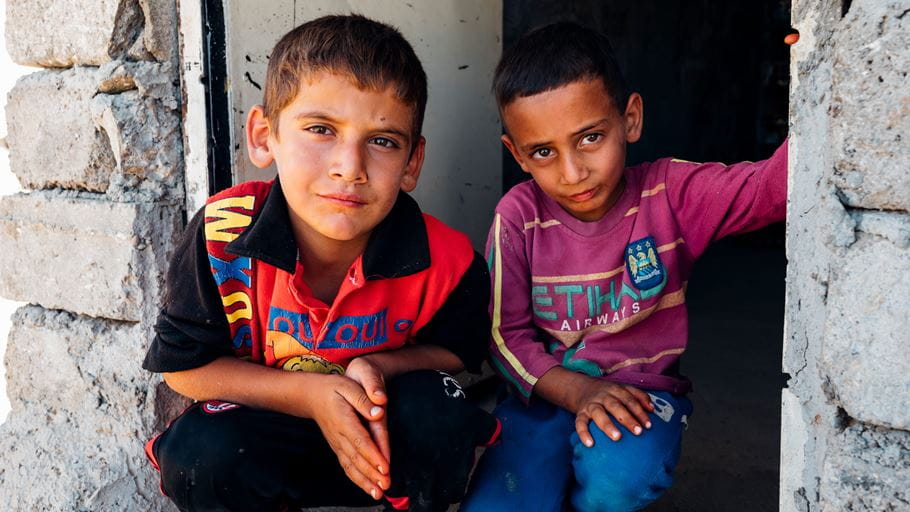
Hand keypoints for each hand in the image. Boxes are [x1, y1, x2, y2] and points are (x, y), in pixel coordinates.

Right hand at [310, 374, 390, 499]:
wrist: (312, 395)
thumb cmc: (334, 388)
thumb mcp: (348, 386)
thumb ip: (363, 399)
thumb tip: (378, 411)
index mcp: (343, 420)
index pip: (360, 440)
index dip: (373, 455)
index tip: (385, 467)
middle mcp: (339, 436)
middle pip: (357, 458)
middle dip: (372, 474)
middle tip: (386, 485)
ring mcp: (337, 444)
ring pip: (351, 466)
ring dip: (365, 481)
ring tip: (378, 493)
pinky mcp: (337, 448)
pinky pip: (347, 466)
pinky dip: (357, 479)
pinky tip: (367, 487)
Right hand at [572, 379, 653, 446]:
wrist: (580, 388)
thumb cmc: (608, 393)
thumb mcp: (623, 389)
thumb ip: (639, 396)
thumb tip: (652, 409)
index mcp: (616, 390)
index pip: (629, 400)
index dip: (639, 412)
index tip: (648, 425)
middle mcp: (603, 396)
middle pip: (615, 406)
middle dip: (627, 418)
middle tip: (638, 432)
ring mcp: (591, 404)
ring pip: (598, 413)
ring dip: (607, 425)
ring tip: (617, 437)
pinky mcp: (580, 413)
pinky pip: (580, 423)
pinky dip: (583, 433)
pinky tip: (590, 444)